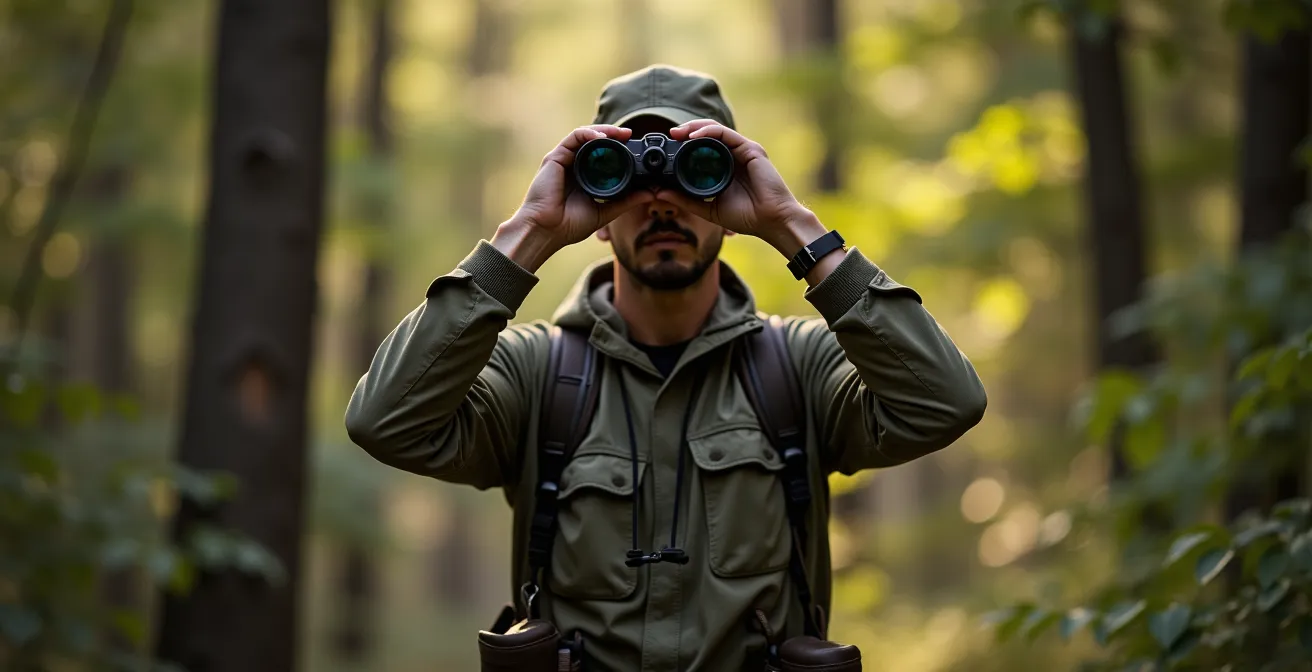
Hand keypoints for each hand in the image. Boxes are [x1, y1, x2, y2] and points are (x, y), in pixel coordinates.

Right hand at [511, 125, 653, 248]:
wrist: (547, 231)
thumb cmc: (569, 225)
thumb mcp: (605, 212)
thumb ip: (627, 201)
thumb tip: (650, 193)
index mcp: (584, 177)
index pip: (602, 155)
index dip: (618, 149)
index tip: (635, 149)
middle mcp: (574, 165)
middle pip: (595, 142)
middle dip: (614, 135)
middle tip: (631, 135)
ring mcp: (564, 160)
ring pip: (586, 135)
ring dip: (604, 131)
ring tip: (621, 133)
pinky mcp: (555, 157)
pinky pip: (573, 137)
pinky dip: (588, 133)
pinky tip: (601, 137)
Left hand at [656, 120, 817, 255]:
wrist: (771, 221)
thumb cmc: (746, 216)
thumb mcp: (708, 208)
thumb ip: (686, 200)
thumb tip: (660, 193)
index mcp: (725, 167)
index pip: (702, 148)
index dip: (684, 144)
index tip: (668, 148)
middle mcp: (733, 155)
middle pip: (707, 134)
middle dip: (687, 131)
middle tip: (670, 134)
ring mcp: (742, 150)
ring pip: (715, 129)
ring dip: (695, 127)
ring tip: (679, 132)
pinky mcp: (750, 149)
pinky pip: (726, 134)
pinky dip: (708, 132)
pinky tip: (695, 136)